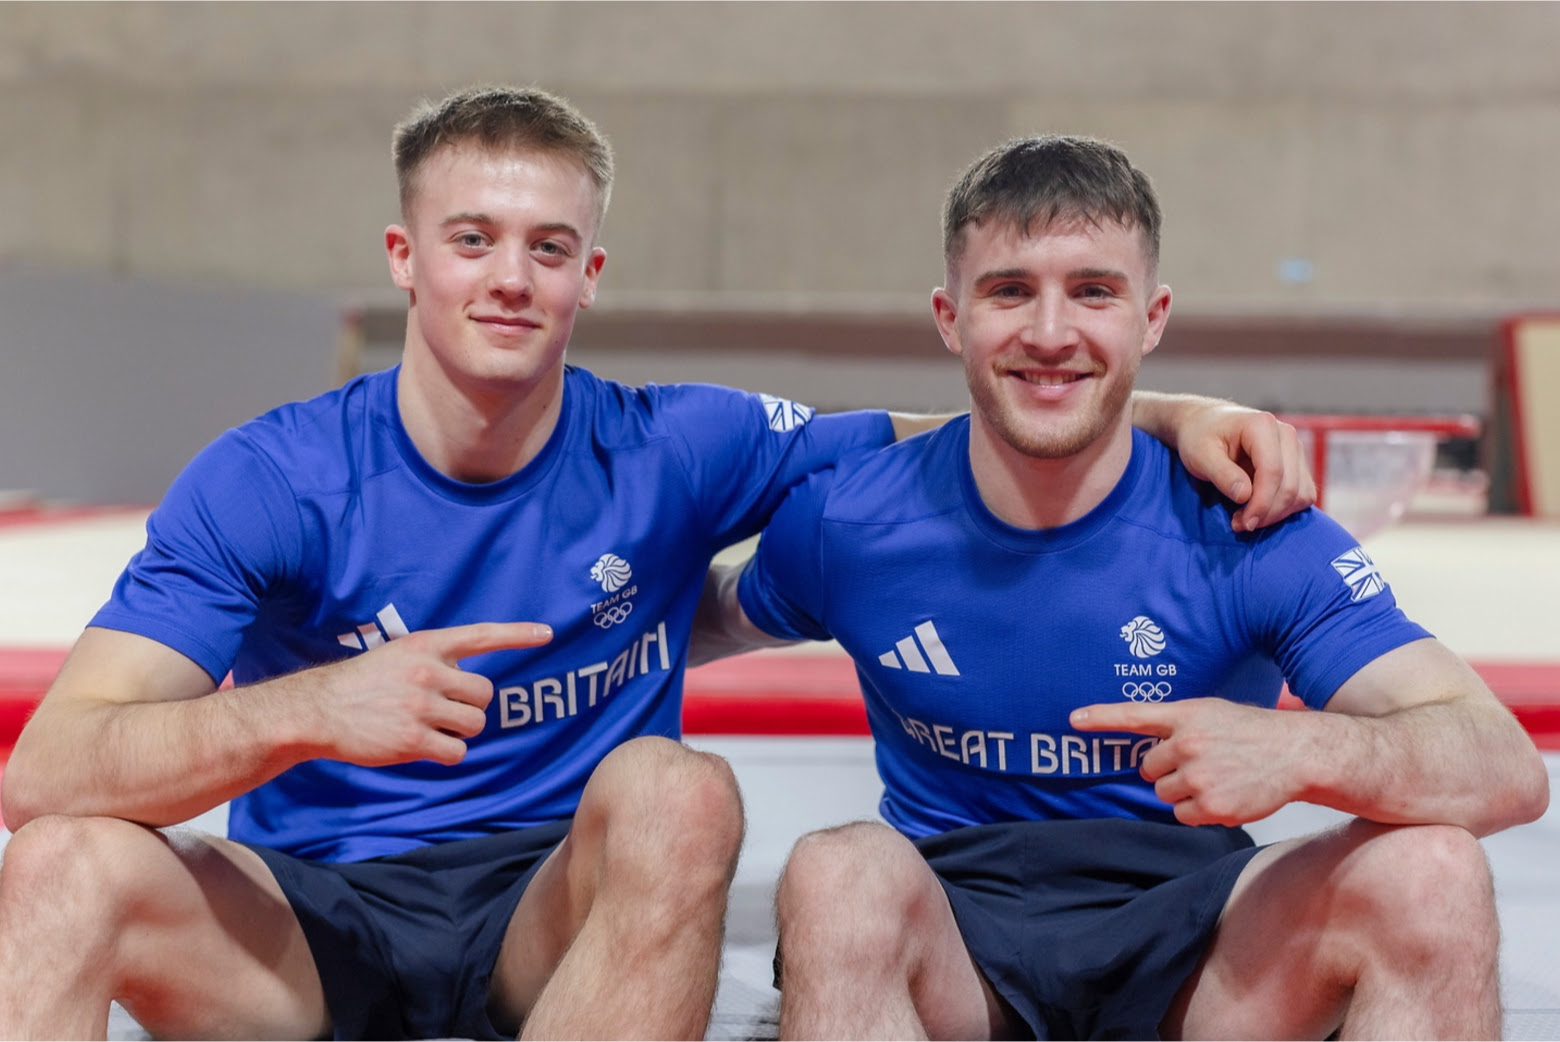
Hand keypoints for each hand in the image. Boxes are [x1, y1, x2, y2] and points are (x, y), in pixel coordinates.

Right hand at [308, 621, 551, 766]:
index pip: (481, 635)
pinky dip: (447, 753)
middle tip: (444, 710)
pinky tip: (424, 746)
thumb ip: (436, 660)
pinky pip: (457, 751)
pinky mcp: (413, 740)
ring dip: (461, 731)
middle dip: (472, 706)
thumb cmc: (363, 683)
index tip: (547, 633)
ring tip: (432, 727)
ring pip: (475, 724)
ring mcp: (421, 706)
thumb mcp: (399, 655)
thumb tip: (472, 683)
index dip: (517, 634)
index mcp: (425, 645)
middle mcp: (427, 672)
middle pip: (485, 694)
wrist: (318, 709)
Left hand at [1070, 698, 1303, 825]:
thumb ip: (1176, 726)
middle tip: (1199, 763)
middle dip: (1166, 770)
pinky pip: (1182, 814)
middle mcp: (1188, 744)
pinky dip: (1196, 810)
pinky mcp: (1212, 805)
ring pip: (1163, 794)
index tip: (1074, 720)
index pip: (1134, 715)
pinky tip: (1222, 794)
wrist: (1296, 754)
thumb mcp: (1211, 713)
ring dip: (1181, 791)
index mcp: (1187, 716)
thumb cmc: (1251, 732)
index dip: (1101, 718)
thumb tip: (1146, 752)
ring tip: (1215, 777)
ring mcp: (1199, 776)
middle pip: (1148, 769)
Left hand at [1175, 404, 1315, 531]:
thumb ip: (1222, 474)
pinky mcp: (1297, 463)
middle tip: (1239, 525)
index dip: (1261, 503)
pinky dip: (1284, 509)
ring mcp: (1295, 449)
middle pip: (1290, 486)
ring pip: (1301, 493)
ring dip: (1277, 514)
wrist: (1205, 424)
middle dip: (1267, 513)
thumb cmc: (1199, 438)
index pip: (1272, 472)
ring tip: (1245, 519)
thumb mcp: (1200, 455)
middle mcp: (1286, 434)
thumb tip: (1245, 496)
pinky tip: (1258, 511)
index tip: (1243, 524)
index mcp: (1262, 426)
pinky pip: (1303, 494)